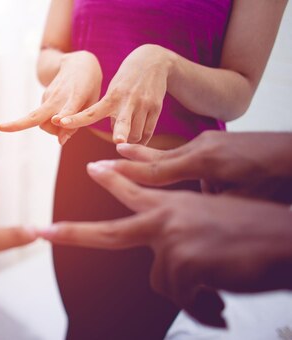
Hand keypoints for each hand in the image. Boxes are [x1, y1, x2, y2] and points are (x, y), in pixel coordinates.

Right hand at [0, 51, 101, 144]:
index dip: (64, 117)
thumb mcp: (92, 105)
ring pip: (42, 123)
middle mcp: (58, 98)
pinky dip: (51, 123)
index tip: (57, 120)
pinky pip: (44, 118)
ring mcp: (48, 97)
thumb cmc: (89, 87)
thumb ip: (77, 124)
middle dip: (17, 124)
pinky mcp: (44, 97)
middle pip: (36, 116)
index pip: (68, 110)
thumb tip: (60, 142)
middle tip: (0, 128)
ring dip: (51, 129)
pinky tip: (62, 114)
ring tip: (67, 121)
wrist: (80, 63)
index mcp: (76, 97)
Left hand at [40, 163, 291, 326]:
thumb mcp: (212, 222)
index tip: (93, 170)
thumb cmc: (256, 232)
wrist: (288, 239)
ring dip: (190, 296)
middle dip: (71, 233)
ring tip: (216, 296)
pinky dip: (202, 309)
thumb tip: (163, 268)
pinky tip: (218, 307)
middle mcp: (165, 218)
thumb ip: (180, 234)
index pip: (134, 189)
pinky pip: (181, 299)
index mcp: (173, 204)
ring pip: (163, 282)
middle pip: (106, 232)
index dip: (113, 181)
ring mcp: (171, 238)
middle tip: (41, 231)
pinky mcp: (182, 261)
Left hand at [55, 44, 172, 144]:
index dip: (76, 119)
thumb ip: (109, 112)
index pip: (90, 112)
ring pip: (135, 135)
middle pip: (123, 122)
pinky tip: (135, 141)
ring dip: (128, 141)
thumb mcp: (113, 91)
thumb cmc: (125, 81)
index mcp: (111, 97)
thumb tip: (113, 135)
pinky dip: (141, 141)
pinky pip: (147, 133)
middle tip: (118, 141)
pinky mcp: (156, 108)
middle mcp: (127, 101)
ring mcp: (143, 105)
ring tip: (124, 138)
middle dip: (121, 132)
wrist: (153, 62)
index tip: (61, 123)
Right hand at [109, 131, 291, 202]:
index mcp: (205, 162)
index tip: (99, 169)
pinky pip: (194, 156)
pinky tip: (198, 178)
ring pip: (175, 156)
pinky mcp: (222, 142)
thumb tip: (198, 205)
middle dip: (131, 156)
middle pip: (157, 156)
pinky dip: (186, 167)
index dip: (125, 173)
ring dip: (156, 161)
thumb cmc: (280, 181)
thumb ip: (212, 202)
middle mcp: (203, 147)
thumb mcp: (243, 200)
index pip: (155, 171)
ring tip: (129, 153)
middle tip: (109, 149)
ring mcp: (212, 142)